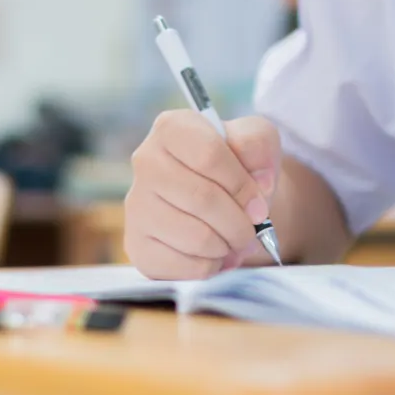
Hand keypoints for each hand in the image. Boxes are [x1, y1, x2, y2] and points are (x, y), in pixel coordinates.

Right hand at [124, 112, 280, 279]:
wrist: (220, 200)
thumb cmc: (237, 168)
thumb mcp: (256, 141)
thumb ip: (259, 145)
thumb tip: (259, 181)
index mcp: (171, 129)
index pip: (209, 156)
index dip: (242, 185)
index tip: (258, 204)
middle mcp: (145, 163)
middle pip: (202, 199)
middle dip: (239, 223)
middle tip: (252, 230)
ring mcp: (136, 206)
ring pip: (195, 237)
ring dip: (227, 245)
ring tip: (234, 241)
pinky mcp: (137, 245)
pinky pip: (183, 265)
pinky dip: (210, 266)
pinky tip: (214, 254)